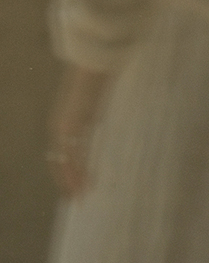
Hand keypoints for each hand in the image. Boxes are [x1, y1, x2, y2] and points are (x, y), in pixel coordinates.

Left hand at [47, 65, 109, 196]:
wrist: (91, 64)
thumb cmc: (94, 79)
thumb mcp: (91, 102)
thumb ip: (89, 114)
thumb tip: (96, 121)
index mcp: (62, 122)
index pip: (60, 153)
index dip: (65, 170)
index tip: (73, 184)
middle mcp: (59, 127)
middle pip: (58, 161)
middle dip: (66, 180)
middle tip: (74, 198)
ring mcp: (64, 127)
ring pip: (65, 161)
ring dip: (72, 181)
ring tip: (79, 197)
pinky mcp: (74, 126)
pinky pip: (75, 154)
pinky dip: (79, 171)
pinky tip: (85, 183)